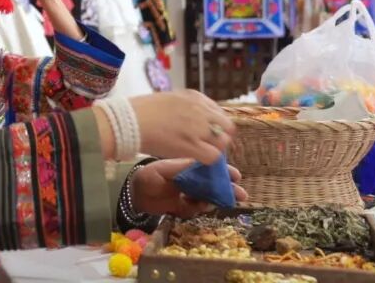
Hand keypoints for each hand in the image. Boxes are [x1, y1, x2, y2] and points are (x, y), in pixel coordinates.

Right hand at [129, 90, 234, 163]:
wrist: (128, 121)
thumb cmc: (140, 111)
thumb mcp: (169, 99)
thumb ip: (186, 107)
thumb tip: (195, 118)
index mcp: (194, 96)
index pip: (219, 112)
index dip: (215, 124)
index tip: (206, 132)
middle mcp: (200, 110)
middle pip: (227, 127)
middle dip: (220, 137)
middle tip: (206, 144)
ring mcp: (197, 128)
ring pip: (223, 142)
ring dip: (214, 149)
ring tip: (200, 152)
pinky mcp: (191, 145)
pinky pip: (213, 156)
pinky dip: (208, 160)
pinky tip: (195, 158)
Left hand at [130, 158, 247, 217]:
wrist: (133, 195)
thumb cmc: (147, 176)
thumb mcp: (163, 170)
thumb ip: (181, 169)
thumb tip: (200, 165)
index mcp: (187, 168)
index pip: (209, 169)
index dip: (223, 172)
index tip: (235, 176)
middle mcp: (190, 181)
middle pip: (213, 184)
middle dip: (227, 189)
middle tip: (241, 195)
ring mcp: (187, 194)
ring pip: (207, 198)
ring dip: (214, 200)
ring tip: (215, 202)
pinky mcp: (182, 208)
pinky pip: (195, 210)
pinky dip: (197, 209)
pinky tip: (196, 206)